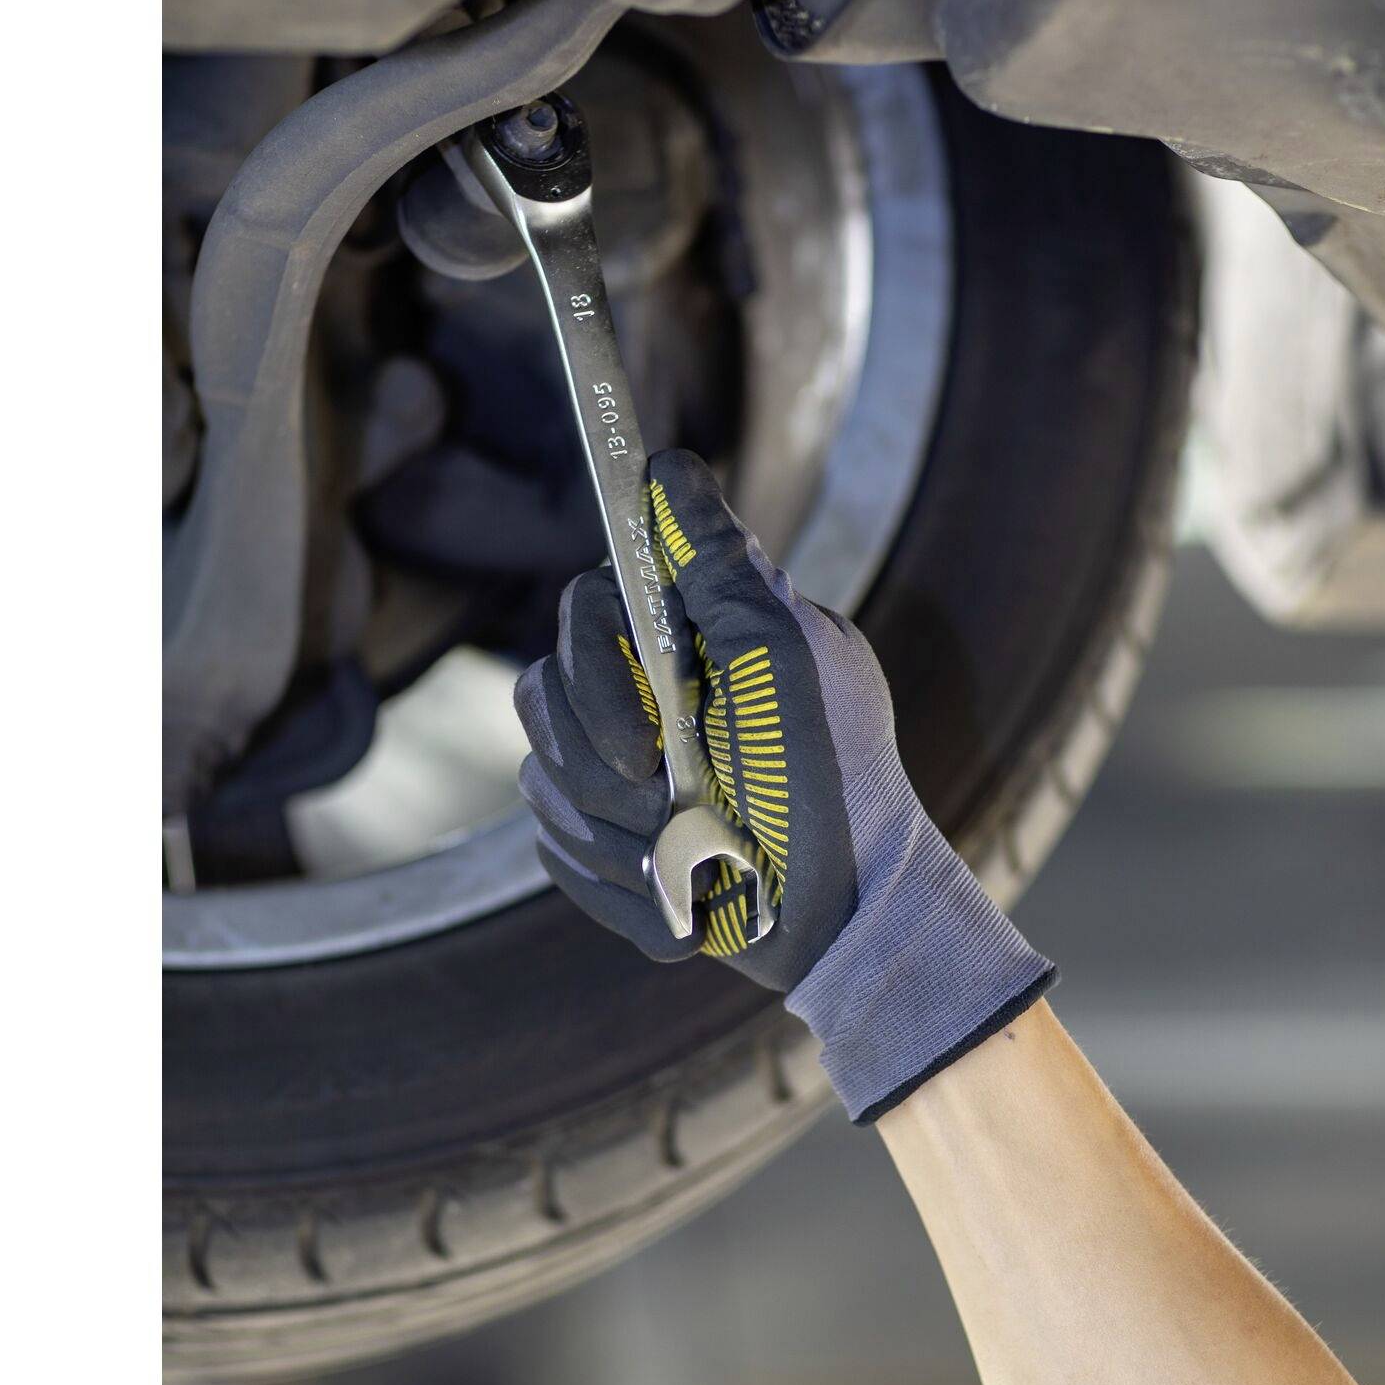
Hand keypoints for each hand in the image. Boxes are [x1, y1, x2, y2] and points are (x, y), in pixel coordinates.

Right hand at [514, 449, 1053, 1122]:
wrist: (843, 917)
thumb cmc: (833, 781)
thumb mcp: (787, 663)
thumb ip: (723, 570)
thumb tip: (666, 467)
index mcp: (687, 640)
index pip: (590, 604)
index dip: (602, 656)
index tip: (655, 701)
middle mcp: (642, 696)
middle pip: (543, 688)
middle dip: (606, 753)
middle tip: (673, 788)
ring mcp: (614, 773)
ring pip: (541, 774)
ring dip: (616, 825)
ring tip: (694, 846)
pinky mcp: (601, 843)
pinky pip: (555, 848)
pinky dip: (617, 879)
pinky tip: (680, 888)